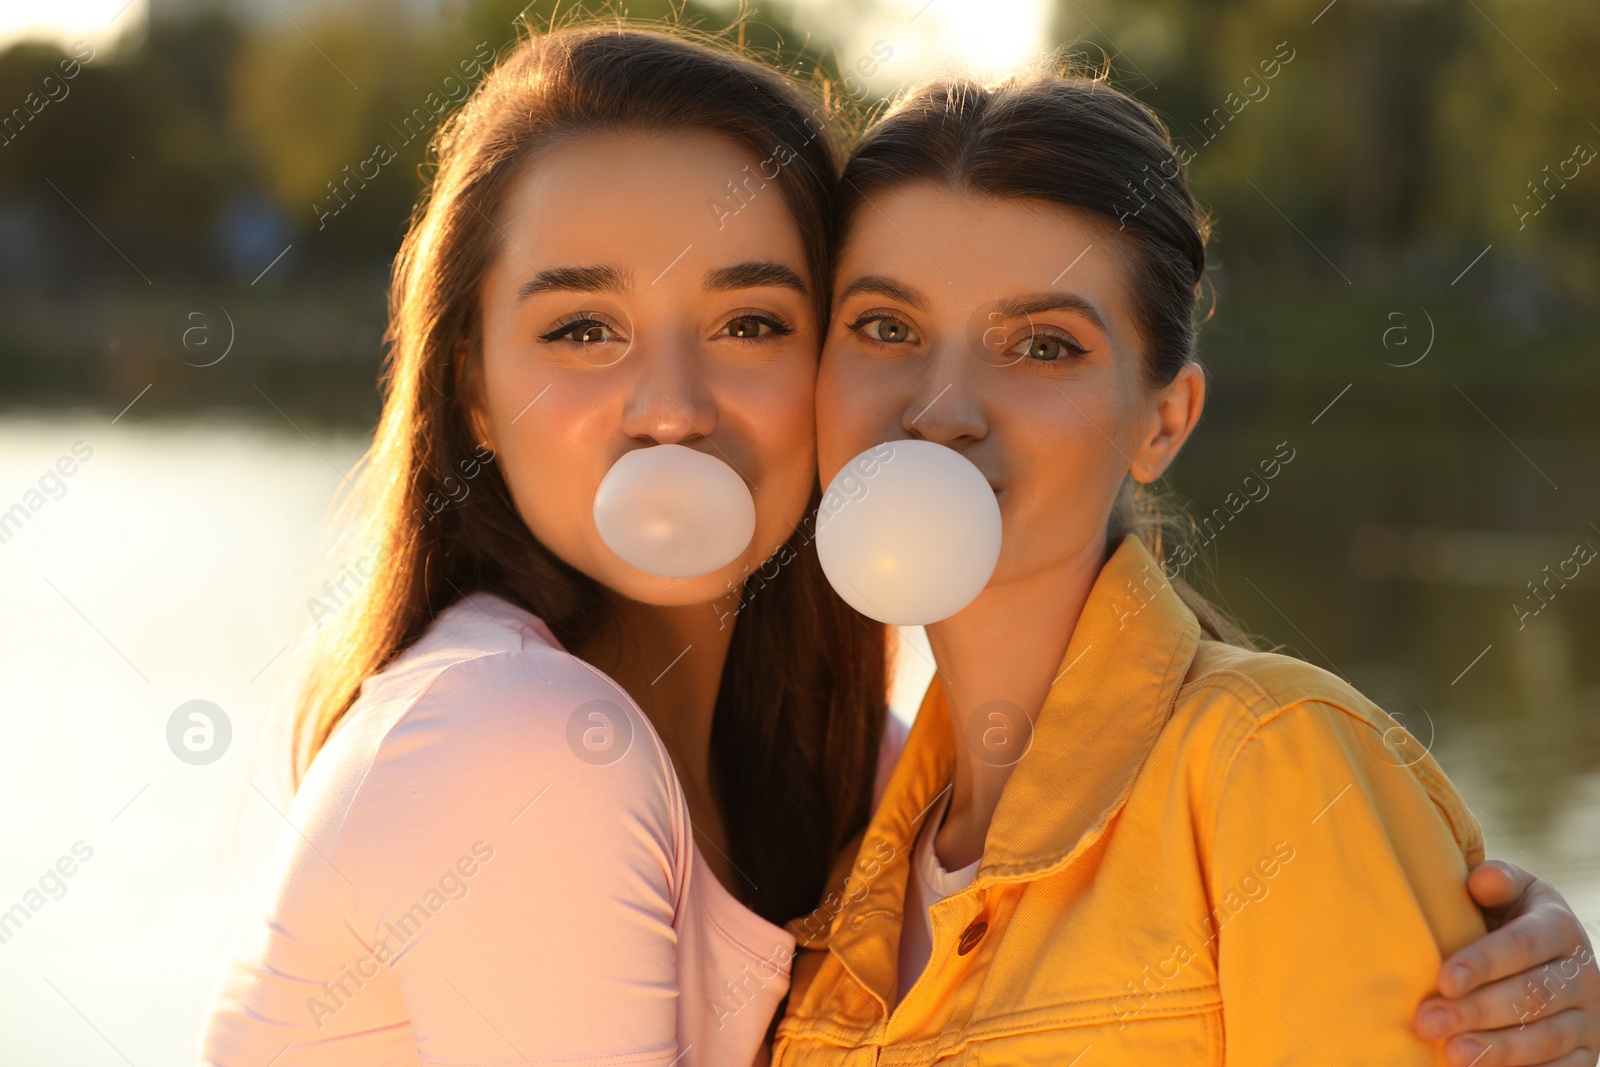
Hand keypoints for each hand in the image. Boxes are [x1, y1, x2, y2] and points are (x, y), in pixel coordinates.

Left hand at [1413, 860, 1597, 1065]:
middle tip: (1428, 1022)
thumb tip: (1482, 882)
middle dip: (1476, 1012)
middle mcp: (1584, 975)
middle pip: (1531, 997)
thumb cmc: (1507, 916)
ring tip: (1452, 1056)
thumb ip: (1495, 881)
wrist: (1543, 954)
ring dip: (1497, 1051)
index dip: (1483, 963)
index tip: (1443, 980)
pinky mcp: (1585, 1054)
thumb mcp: (1507, 890)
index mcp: (1561, 928)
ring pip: (1546, 1039)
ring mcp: (1588, 1019)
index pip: (1522, 946)